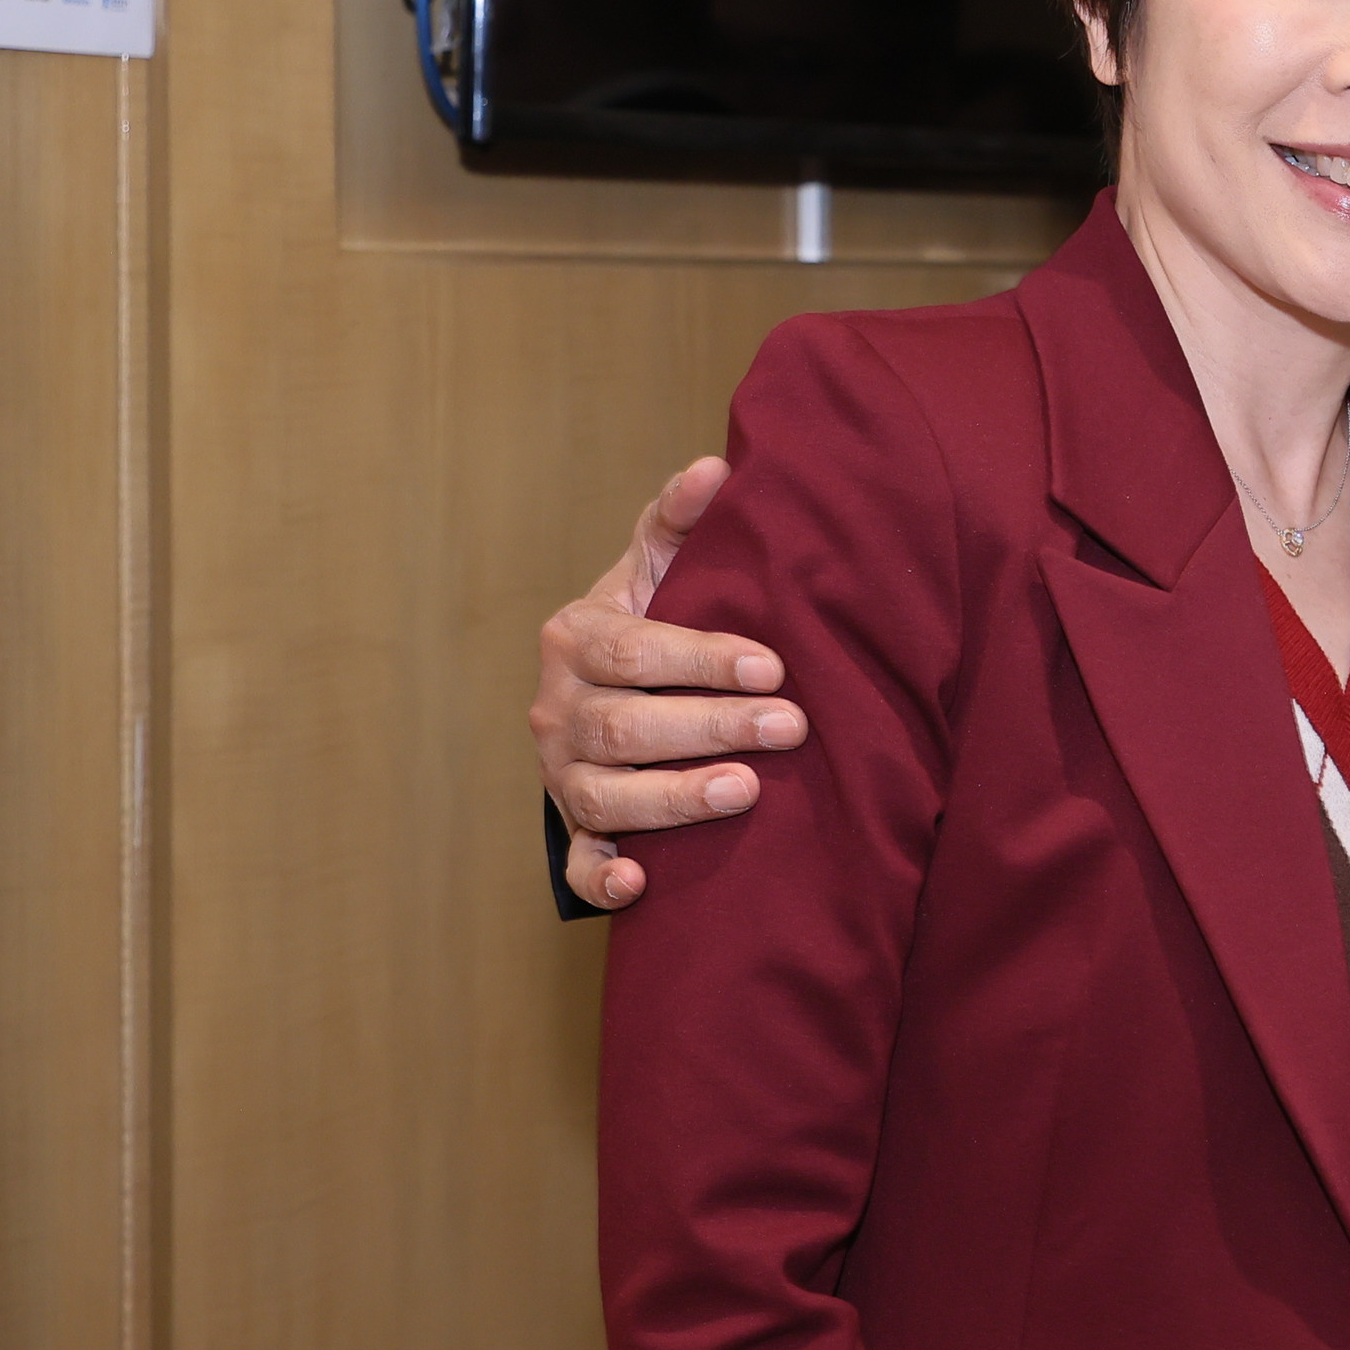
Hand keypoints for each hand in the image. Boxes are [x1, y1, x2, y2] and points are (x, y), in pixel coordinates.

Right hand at [528, 458, 804, 908]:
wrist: (599, 698)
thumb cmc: (645, 626)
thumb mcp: (655, 571)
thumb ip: (680, 524)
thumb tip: (716, 467)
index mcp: (576, 638)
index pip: (636, 650)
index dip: (702, 659)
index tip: (772, 664)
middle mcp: (558, 709)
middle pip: (629, 725)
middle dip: (713, 726)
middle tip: (791, 726)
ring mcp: (561, 775)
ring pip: (608, 795)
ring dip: (676, 797)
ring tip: (747, 790)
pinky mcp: (574, 828)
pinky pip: (579, 862)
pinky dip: (604, 877)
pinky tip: (642, 882)